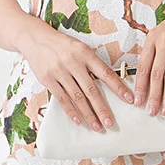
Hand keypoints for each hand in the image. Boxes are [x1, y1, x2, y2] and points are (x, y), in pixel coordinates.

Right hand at [19, 27, 136, 132]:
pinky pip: (62, 99)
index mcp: (85, 53)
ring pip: (77, 98)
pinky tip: (78, 121)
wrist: (35, 38)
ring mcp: (59, 72)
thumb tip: (110, 82)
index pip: (105, 73)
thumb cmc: (62, 44)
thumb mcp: (80, 47)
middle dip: (102, 109)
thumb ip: (92, 63)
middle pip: (91, 90)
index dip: (118, 87)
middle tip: (110, 123)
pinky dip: (71, 111)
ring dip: (88, 114)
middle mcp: (73, 63)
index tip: (129, 99)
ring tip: (97, 126)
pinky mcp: (48, 80)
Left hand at [133, 0, 164, 115]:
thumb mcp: (160, 32)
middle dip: (152, 96)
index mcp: (152, 39)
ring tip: (164, 110)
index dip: (140, 86)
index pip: (143, 67)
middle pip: (156, 75)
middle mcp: (164, 43)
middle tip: (151, 111)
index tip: (137, 101)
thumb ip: (153, 51)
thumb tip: (145, 75)